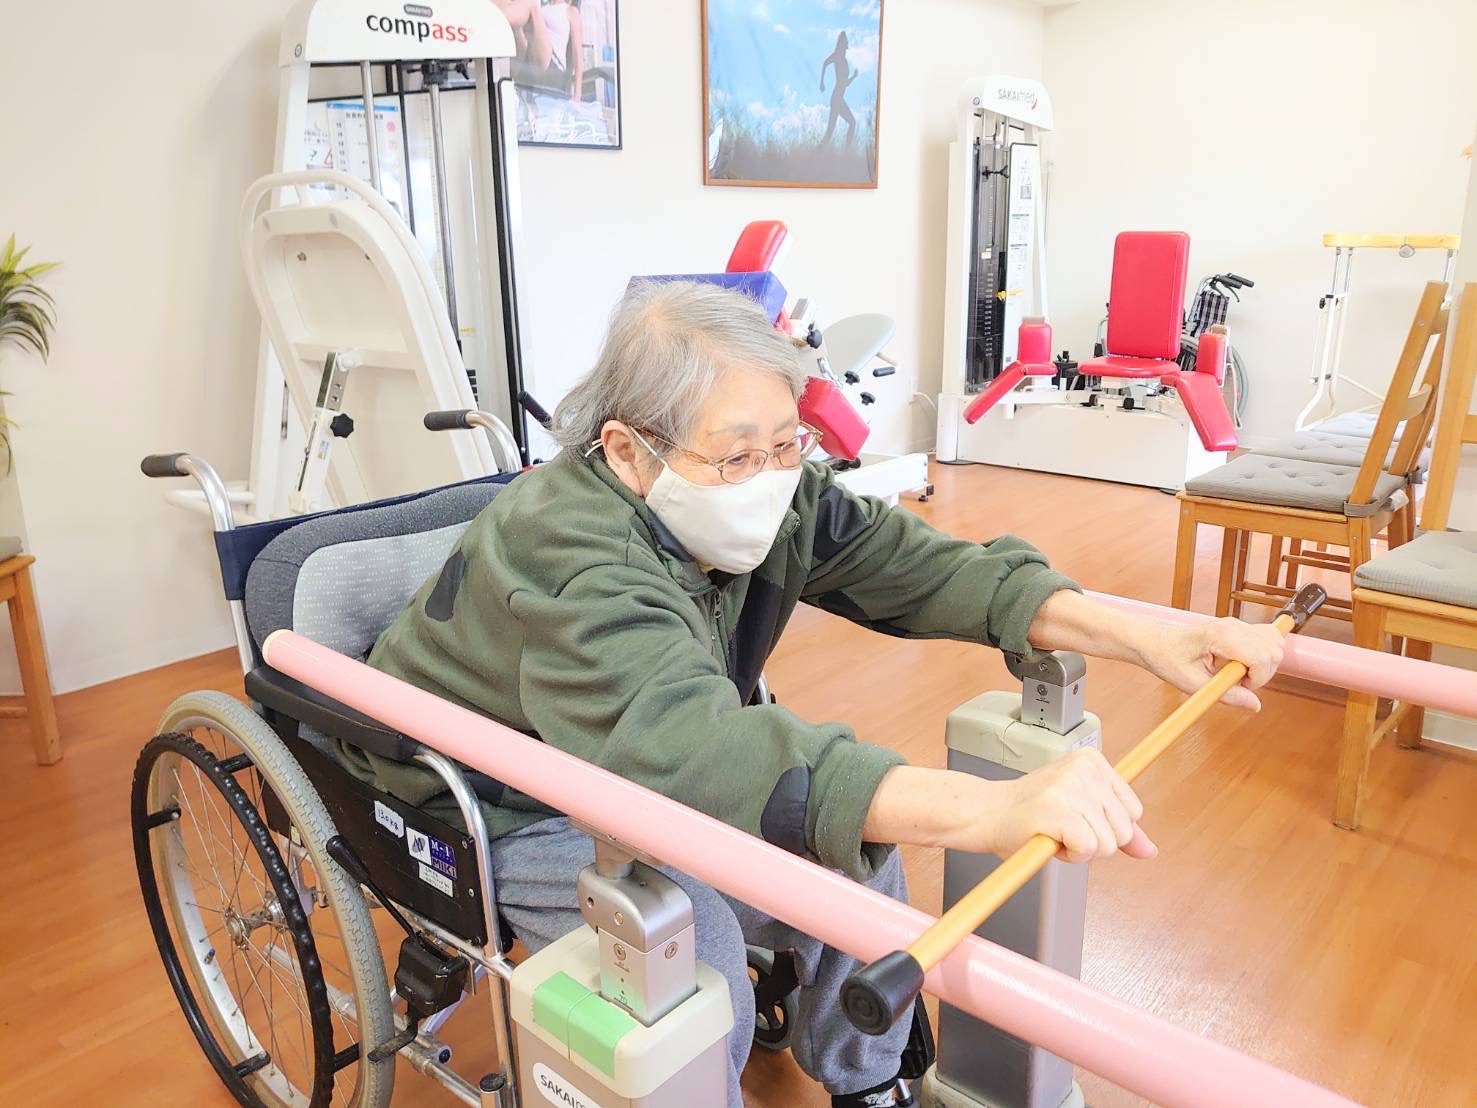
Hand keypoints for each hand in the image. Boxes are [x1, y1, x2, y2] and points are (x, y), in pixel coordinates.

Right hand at [984, 749, 1155, 862]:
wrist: (989, 814)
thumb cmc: (1032, 815)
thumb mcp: (1082, 812)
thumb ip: (1117, 829)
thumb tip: (1150, 850)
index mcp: (1092, 761)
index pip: (1133, 810)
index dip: (1105, 826)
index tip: (1075, 817)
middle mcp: (1084, 769)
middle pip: (1123, 829)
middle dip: (1095, 840)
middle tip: (1062, 826)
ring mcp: (1071, 788)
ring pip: (1107, 844)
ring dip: (1080, 849)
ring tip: (1054, 831)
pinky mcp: (1059, 810)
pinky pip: (1088, 850)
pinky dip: (1070, 855)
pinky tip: (1050, 838)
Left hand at [1138, 618, 1284, 711]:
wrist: (1156, 643)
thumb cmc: (1168, 659)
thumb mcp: (1192, 684)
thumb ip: (1226, 695)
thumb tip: (1255, 705)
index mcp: (1221, 636)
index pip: (1262, 657)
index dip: (1257, 678)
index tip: (1240, 687)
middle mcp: (1233, 626)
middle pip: (1273, 651)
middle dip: (1262, 674)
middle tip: (1237, 683)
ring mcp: (1238, 624)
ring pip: (1275, 644)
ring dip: (1264, 665)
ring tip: (1239, 674)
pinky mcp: (1240, 628)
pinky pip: (1268, 640)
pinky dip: (1264, 656)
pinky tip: (1243, 665)